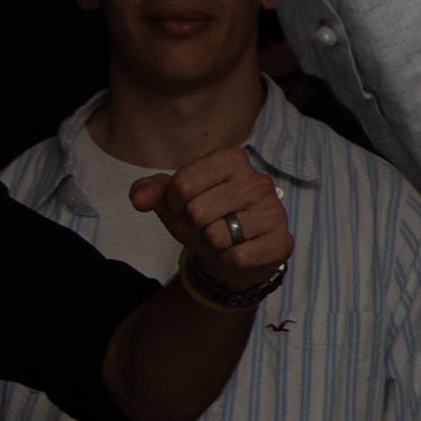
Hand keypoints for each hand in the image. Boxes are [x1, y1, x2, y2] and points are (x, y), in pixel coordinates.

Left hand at [137, 144, 292, 298]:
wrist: (231, 255)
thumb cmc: (203, 220)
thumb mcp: (172, 202)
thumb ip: (149, 191)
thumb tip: (139, 199)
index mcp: (232, 160)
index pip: (182, 184)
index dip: (174, 204)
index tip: (185, 208)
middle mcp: (258, 181)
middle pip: (197, 211)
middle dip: (195, 225)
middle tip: (208, 225)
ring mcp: (274, 211)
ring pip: (217, 236)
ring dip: (212, 243)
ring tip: (225, 238)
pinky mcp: (281, 241)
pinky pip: (238, 256)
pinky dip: (229, 260)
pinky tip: (239, 251)